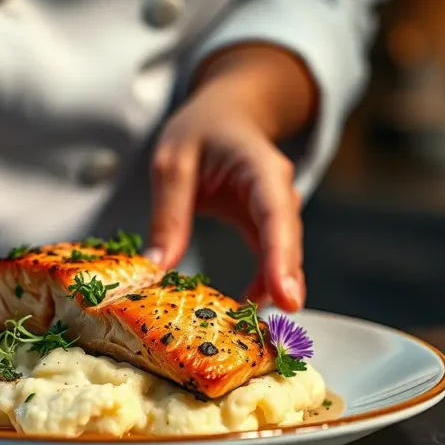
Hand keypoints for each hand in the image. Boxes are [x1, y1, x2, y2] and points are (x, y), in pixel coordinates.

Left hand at [145, 44, 317, 311]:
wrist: (226, 115)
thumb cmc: (200, 132)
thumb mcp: (172, 163)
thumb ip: (168, 213)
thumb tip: (157, 269)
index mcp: (259, 168)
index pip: (276, 213)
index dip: (281, 256)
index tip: (284, 295)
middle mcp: (278, 193)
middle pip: (287, 240)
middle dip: (284, 281)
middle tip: (276, 323)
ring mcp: (277, 213)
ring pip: (283, 256)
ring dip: (272, 290)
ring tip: (253, 329)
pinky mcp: (267, 230)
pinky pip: (270, 261)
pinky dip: (262, 286)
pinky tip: (245, 310)